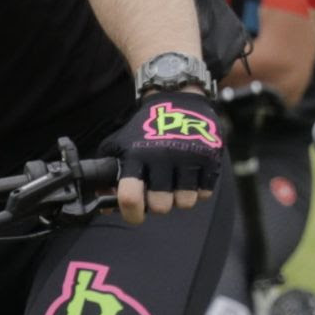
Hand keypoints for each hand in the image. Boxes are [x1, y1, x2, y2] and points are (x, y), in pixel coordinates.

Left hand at [109, 88, 225, 224]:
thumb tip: (105, 207)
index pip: (130, 196)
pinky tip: (191, 175)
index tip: (136, 214)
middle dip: (159, 204)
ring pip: (184, 203)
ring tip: (175, 182)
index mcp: (136, 156)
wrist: (178, 100)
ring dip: (179, 198)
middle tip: (158, 192)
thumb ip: (109, 175)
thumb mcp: (120, 145)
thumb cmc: (145, 129)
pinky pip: (205, 193)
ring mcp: (187, 158)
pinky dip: (198, 189)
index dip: (132, 213)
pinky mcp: (209, 158)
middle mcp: (162, 158)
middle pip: (160, 206)